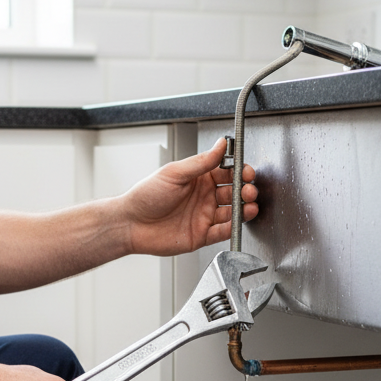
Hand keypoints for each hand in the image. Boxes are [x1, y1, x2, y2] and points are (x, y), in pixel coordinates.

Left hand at [122, 137, 258, 255]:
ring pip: (232, 212)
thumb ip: (201, 161)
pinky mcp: (201, 235)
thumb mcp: (174, 173)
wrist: (131, 224)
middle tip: (248, 190)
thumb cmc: (145, 196)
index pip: (226, 172)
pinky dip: (233, 227)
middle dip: (245, 190)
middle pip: (233, 193)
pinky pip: (222, 232)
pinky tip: (238, 221)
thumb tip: (220, 145)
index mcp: (198, 178)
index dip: (239, 172)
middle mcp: (203, 197)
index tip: (246, 172)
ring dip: (243, 209)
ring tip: (249, 205)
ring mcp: (203, 216)